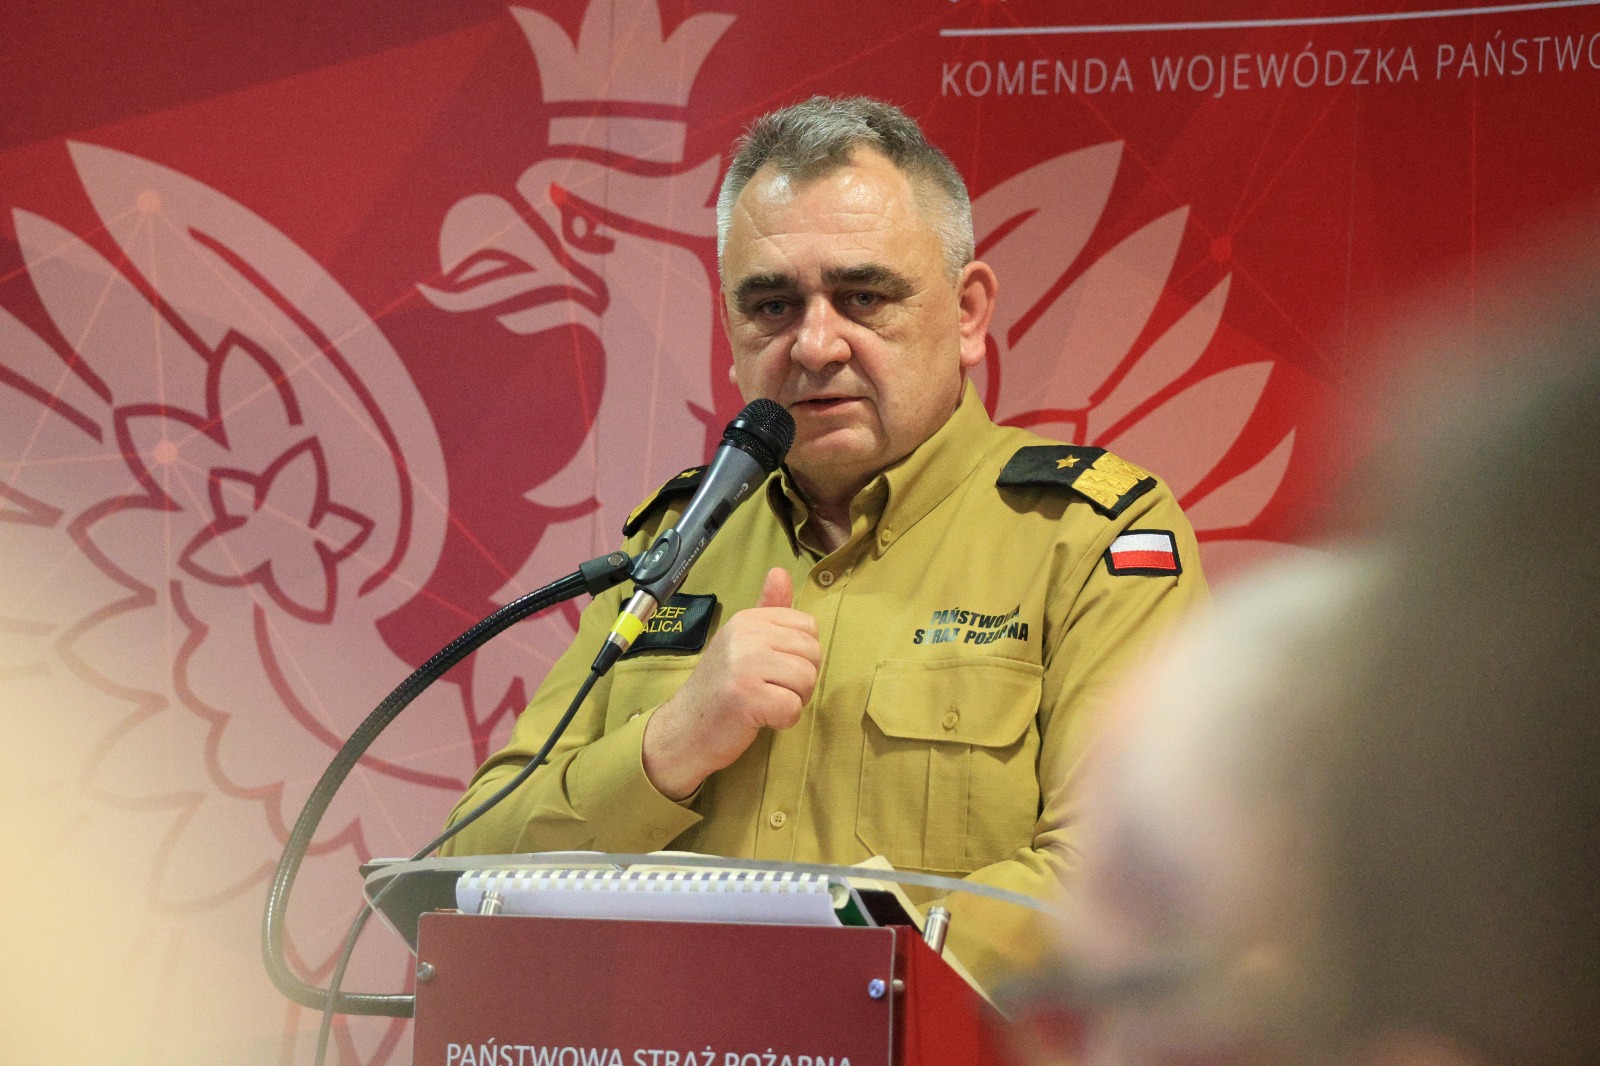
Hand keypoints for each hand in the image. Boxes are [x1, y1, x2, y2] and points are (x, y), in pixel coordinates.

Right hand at [642, 567, 820, 799]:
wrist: (685, 729)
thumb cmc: (721, 687)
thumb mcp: (742, 641)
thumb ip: (768, 610)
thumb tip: (780, 571)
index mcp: (747, 620)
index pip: (808, 627)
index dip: (801, 654)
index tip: (775, 669)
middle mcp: (745, 636)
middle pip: (812, 654)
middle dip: (801, 680)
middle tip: (772, 690)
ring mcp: (744, 665)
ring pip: (807, 680)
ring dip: (794, 701)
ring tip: (766, 703)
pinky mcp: (747, 697)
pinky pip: (793, 708)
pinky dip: (783, 721)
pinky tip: (761, 719)